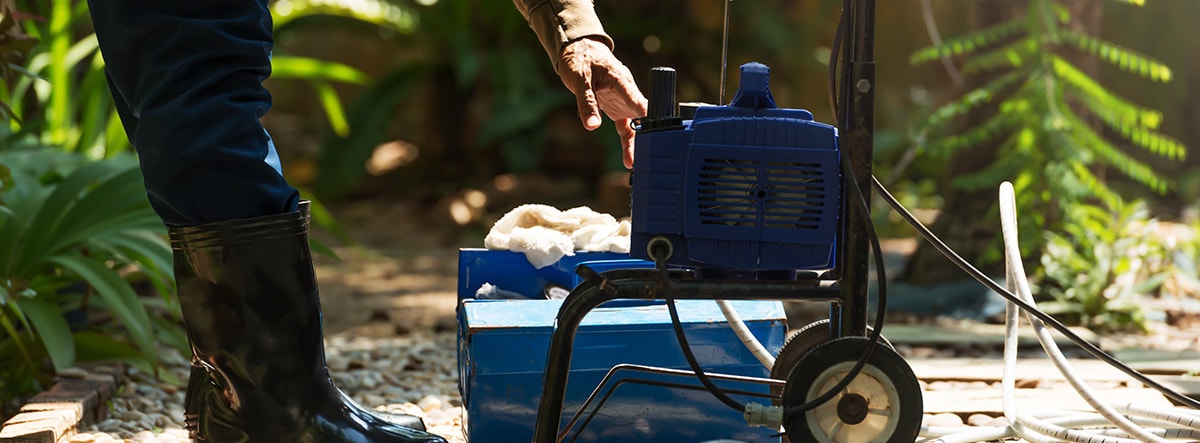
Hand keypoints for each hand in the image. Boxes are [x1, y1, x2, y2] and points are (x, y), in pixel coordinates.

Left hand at [557, 37, 646, 168]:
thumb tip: (592, 126)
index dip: (650, 120)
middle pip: (643, 118)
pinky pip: (626, 126)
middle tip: (647, 157)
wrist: (578, 49)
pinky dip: (627, 141)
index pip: (640, 104)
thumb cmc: (580, 59)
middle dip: (646, 137)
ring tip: (635, 164)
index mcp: (622, 82)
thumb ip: (587, 103)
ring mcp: (624, 101)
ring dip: (636, 143)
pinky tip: (629, 158)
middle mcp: (627, 93)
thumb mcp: (579, 80)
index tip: (657, 136)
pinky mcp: (617, 107)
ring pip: (636, 125)